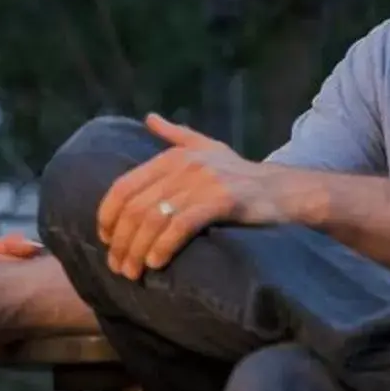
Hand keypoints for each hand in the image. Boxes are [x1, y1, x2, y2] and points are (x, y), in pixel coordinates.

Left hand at [96, 114, 314, 279]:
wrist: (284, 190)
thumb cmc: (241, 173)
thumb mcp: (207, 147)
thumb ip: (176, 135)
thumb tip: (150, 118)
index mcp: (173, 156)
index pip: (125, 185)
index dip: (109, 214)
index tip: (105, 239)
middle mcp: (184, 165)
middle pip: (136, 207)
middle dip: (121, 241)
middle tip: (117, 266)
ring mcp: (203, 181)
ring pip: (155, 218)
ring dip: (138, 250)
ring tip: (133, 272)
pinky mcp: (222, 200)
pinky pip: (182, 225)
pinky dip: (164, 247)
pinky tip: (157, 264)